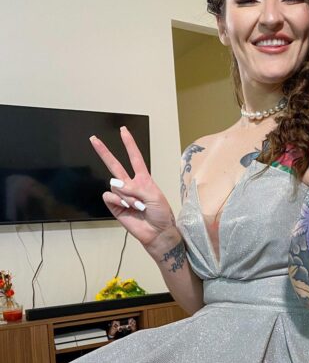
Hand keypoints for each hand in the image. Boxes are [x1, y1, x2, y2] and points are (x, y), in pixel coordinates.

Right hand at [90, 127, 177, 248]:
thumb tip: (115, 184)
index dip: (129, 144)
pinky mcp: (115, 207)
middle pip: (115, 165)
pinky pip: (109, 197)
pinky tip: (127, 208)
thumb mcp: (154, 196)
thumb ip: (135, 187)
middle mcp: (130, 185)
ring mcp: (122, 195)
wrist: (158, 232)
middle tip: (94, 139)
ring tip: (138, 206)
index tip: (123, 131)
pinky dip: (118, 201)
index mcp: (143, 179)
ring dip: (127, 196)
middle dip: (104, 152)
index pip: (135, 157)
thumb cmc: (161, 214)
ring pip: (115, 185)